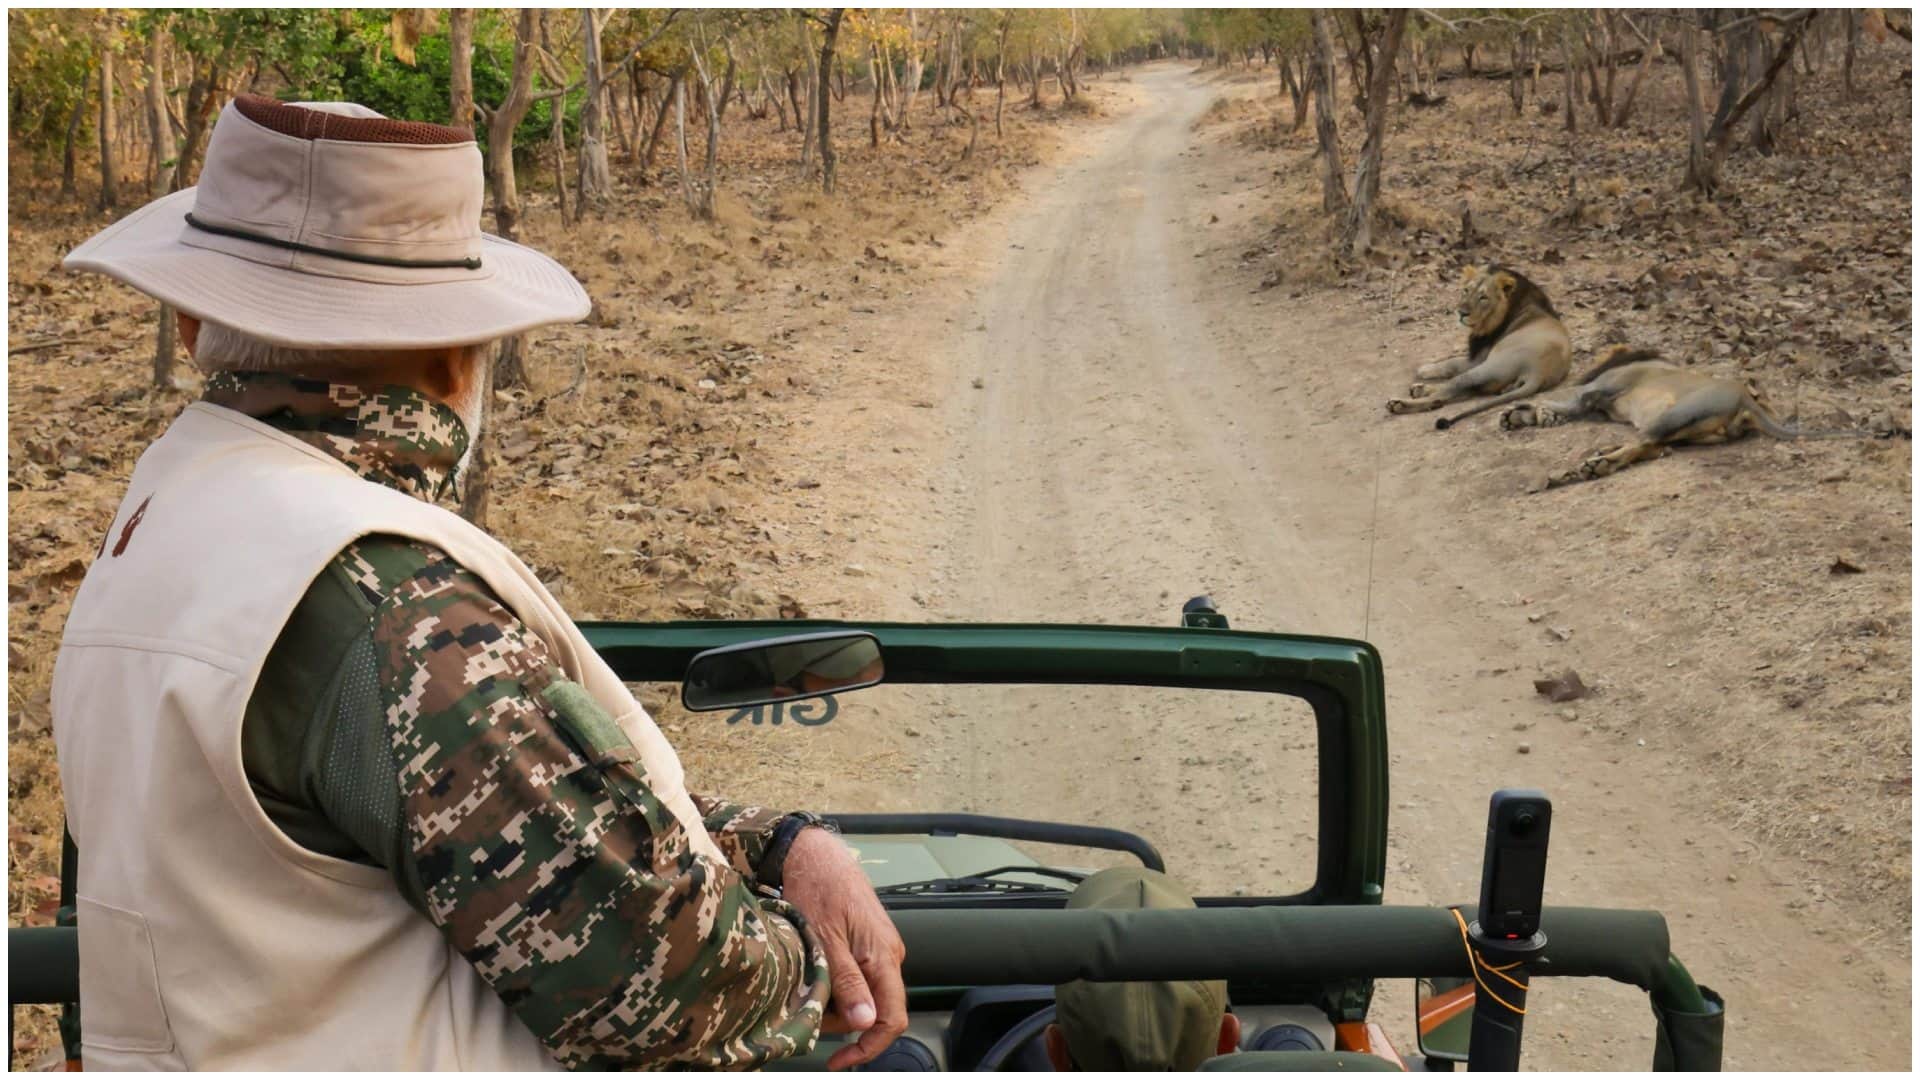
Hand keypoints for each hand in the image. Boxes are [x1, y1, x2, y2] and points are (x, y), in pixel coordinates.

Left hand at [779, 828, 906, 1069]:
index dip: (869, 1047)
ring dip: (838, 1003)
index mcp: (884, 956)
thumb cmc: (818, 888)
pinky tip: (816, 974)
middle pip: (876, 1009)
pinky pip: (859, 976)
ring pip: (865, 994)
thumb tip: (865, 1023)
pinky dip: (837, 985)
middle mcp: (889, 954)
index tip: (841, 1060)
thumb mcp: (825, 940)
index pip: (892, 1018)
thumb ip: (847, 982)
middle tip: (810, 1014)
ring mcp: (879, 947)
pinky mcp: (867, 941)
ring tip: (808, 988)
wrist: (815, 854)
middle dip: (844, 1023)